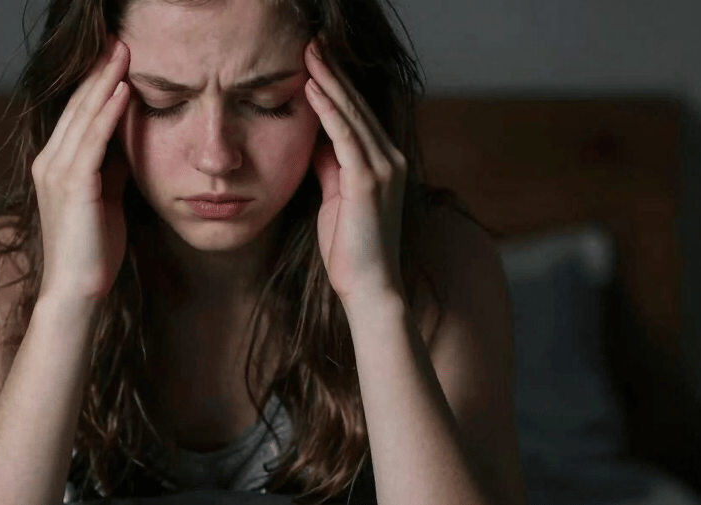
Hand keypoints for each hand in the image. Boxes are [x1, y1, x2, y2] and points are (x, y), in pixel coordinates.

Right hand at [32, 34, 131, 301]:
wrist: (78, 291)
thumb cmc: (94, 251)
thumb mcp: (107, 199)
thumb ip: (112, 168)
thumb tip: (127, 141)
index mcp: (55, 165)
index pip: (77, 114)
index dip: (95, 82)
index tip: (115, 56)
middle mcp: (50, 163)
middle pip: (77, 106)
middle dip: (99, 71)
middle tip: (119, 40)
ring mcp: (57, 172)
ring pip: (84, 116)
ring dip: (105, 81)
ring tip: (123, 52)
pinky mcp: (73, 185)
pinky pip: (93, 140)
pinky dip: (108, 113)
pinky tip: (123, 90)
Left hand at [303, 37, 407, 301]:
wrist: (369, 288)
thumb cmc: (350, 250)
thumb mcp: (336, 199)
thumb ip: (331, 168)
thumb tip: (317, 141)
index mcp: (384, 164)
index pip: (358, 115)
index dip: (338, 86)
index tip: (317, 60)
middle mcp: (390, 160)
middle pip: (357, 105)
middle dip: (334, 72)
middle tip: (314, 43)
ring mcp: (383, 169)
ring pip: (352, 114)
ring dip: (329, 81)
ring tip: (309, 54)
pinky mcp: (368, 181)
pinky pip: (345, 136)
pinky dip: (328, 109)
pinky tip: (312, 88)